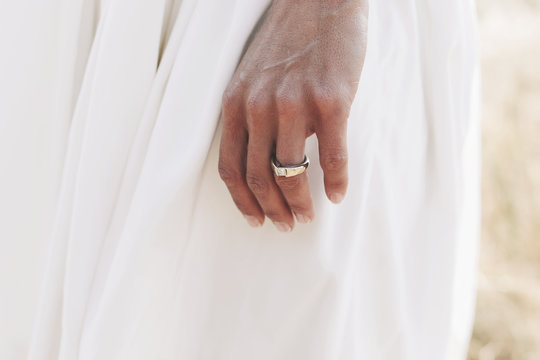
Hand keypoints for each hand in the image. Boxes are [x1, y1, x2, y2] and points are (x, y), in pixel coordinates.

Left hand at [218, 0, 367, 230]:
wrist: (320, 1)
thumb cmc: (287, 41)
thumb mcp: (252, 77)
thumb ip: (251, 117)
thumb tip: (266, 160)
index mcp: (236, 103)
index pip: (230, 168)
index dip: (242, 202)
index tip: (255, 220)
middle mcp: (259, 107)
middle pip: (258, 178)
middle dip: (272, 210)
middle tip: (286, 225)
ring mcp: (295, 104)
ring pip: (291, 173)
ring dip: (299, 203)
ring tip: (308, 215)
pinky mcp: (331, 101)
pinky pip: (332, 157)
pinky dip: (336, 183)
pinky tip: (338, 194)